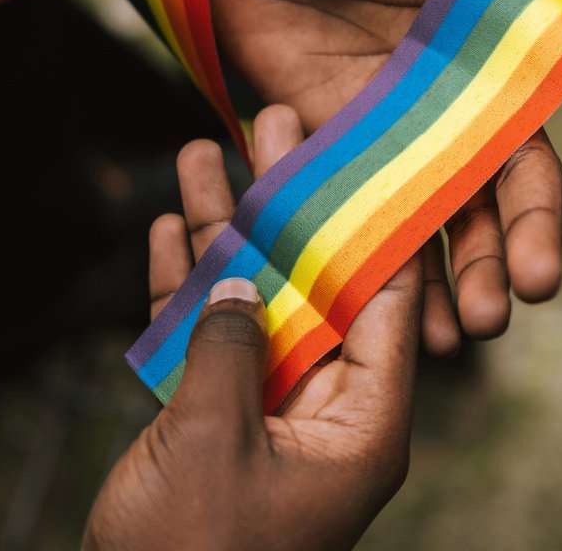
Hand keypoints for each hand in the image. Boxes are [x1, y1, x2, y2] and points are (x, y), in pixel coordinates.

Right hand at [85, 105, 426, 550]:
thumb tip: (240, 286)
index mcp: (364, 421)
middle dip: (289, 203)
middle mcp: (328, 407)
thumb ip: (232, 351)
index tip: (367, 150)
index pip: (388, 300)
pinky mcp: (217, 420)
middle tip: (275, 120)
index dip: (374, 220)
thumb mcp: (217, 442)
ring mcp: (270, 410)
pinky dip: (188, 288)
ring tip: (205, 147)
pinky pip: (207, 340)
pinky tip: (173, 225)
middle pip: (315, 283)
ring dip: (227, 230)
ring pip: (253, 300)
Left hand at [208, 0, 561, 354]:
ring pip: (461, 220)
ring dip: (472, 276)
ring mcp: (413, 136)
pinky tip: (399, 324)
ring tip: (471, 330)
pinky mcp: (350, 160)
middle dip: (535, 234)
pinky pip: (383, 227)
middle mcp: (473, 95)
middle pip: (527, 178)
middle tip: (530, 289)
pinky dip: (396, 277)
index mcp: (508, 29)